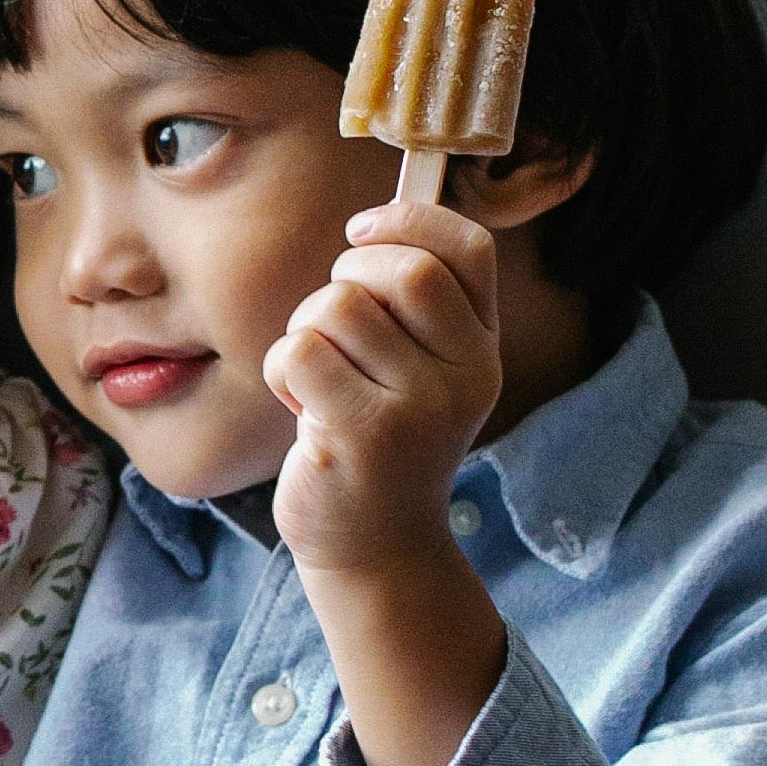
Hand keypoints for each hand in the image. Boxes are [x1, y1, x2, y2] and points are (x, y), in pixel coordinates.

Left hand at [264, 196, 504, 583]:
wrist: (375, 546)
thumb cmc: (384, 441)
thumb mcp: (424, 374)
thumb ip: (417, 306)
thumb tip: (376, 222)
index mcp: (483, 351)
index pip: (469, 249)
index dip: (410, 219)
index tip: (361, 235)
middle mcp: (464, 378)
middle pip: (403, 270)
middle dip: (346, 276)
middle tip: (332, 324)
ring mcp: (417, 410)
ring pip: (339, 306)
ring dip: (306, 329)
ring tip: (318, 378)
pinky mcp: (361, 437)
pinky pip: (299, 352)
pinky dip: (282, 369)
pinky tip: (301, 406)